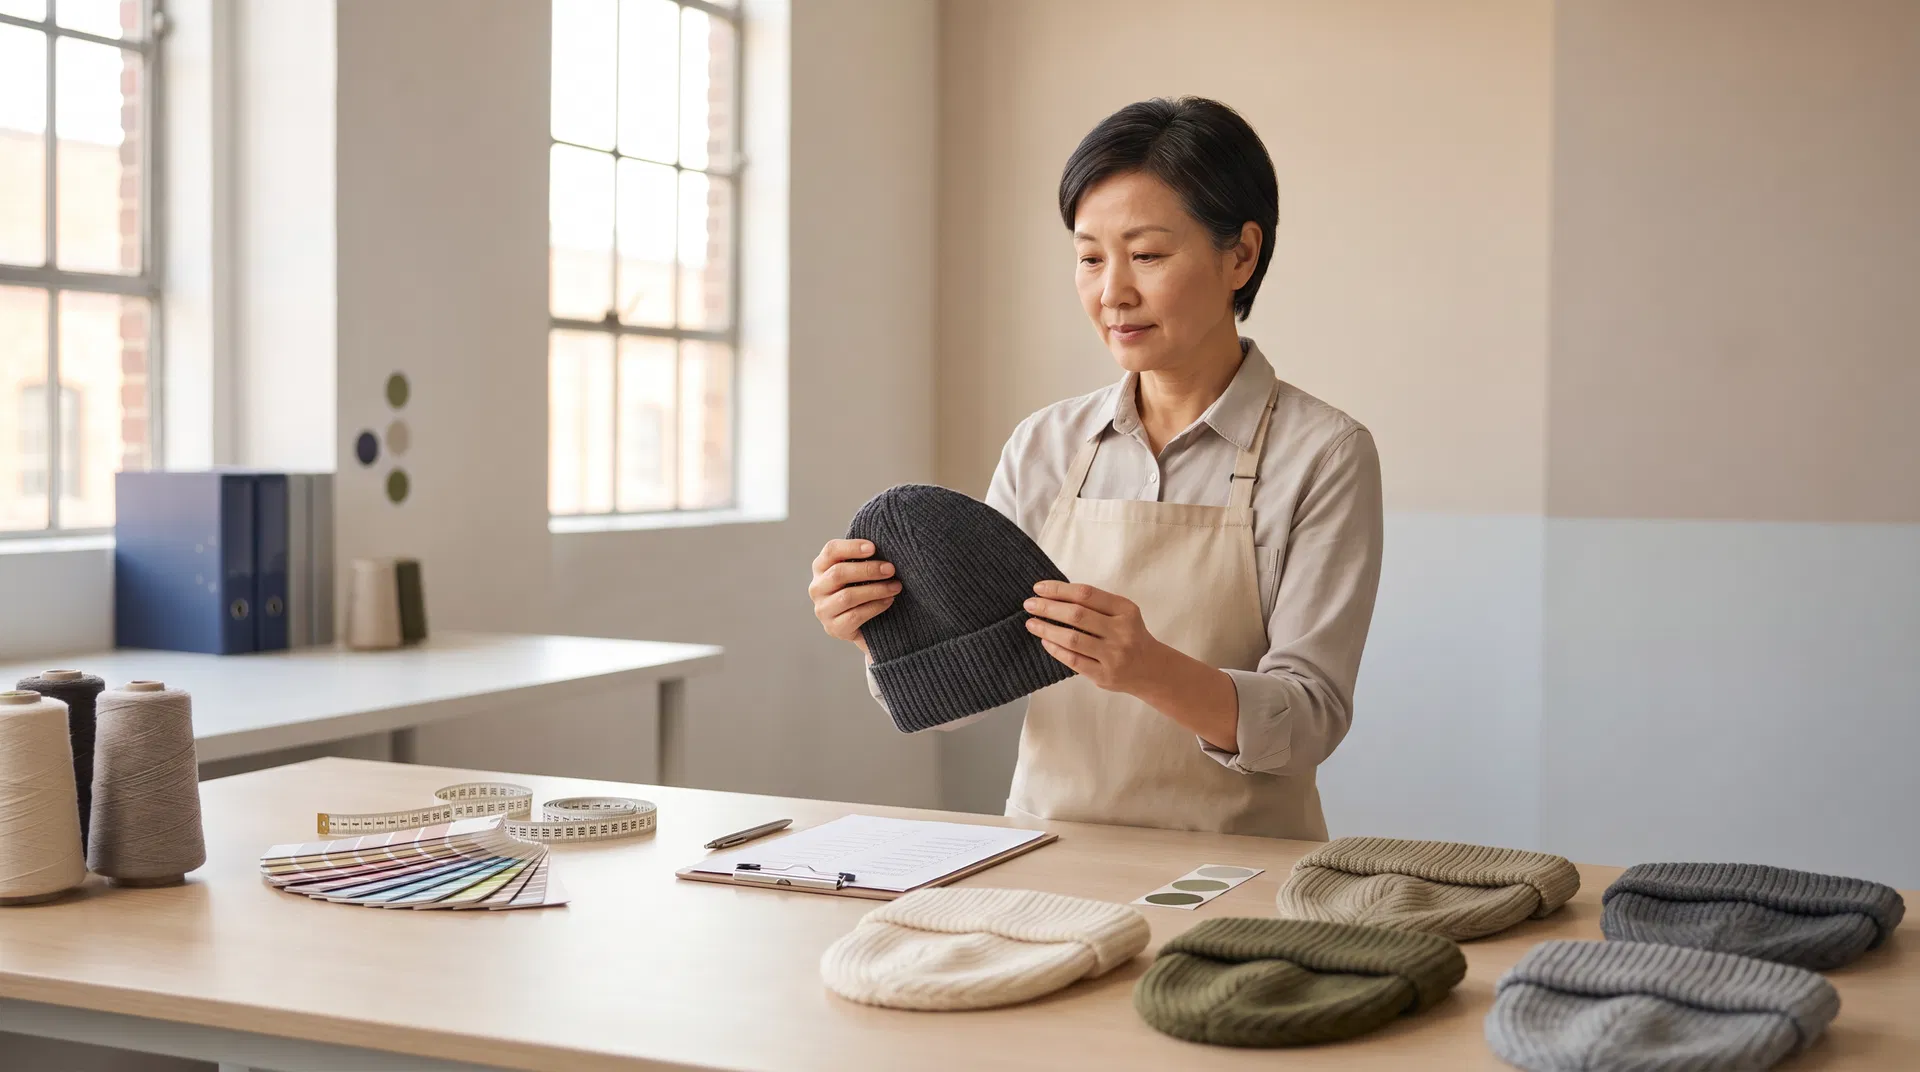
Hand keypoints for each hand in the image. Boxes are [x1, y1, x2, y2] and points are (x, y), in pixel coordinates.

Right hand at [810, 539, 899, 653]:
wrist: (866, 624)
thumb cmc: (864, 588)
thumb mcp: (861, 571)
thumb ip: (866, 557)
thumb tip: (887, 543)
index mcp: (821, 567)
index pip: (831, 551)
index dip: (852, 547)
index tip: (874, 548)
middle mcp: (817, 588)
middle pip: (838, 574)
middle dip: (868, 570)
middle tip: (891, 569)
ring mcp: (823, 610)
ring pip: (847, 596)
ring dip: (875, 590)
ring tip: (895, 586)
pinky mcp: (833, 628)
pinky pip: (854, 616)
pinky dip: (875, 607)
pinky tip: (888, 601)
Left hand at [1024, 580, 1168, 692]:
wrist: (1151, 669)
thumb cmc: (1129, 635)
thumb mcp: (1122, 613)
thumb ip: (1096, 604)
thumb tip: (1053, 595)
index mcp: (1125, 610)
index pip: (1086, 594)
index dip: (1059, 589)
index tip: (1039, 588)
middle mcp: (1121, 631)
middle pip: (1077, 615)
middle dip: (1048, 608)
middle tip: (1029, 604)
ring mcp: (1114, 655)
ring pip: (1072, 639)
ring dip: (1047, 630)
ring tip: (1031, 623)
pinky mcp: (1105, 675)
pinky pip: (1074, 660)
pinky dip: (1056, 649)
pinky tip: (1045, 641)